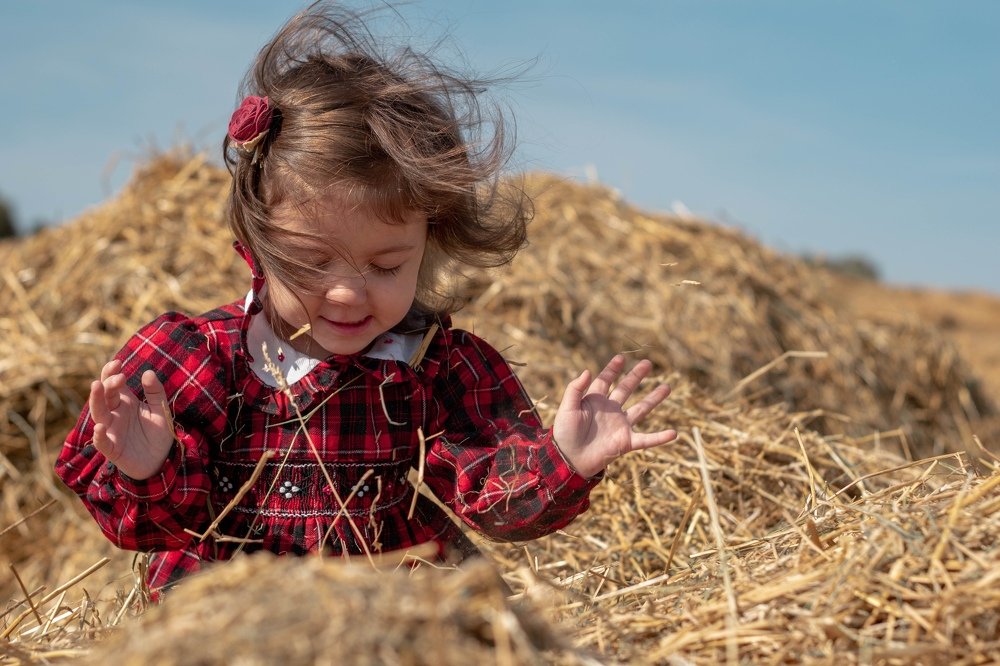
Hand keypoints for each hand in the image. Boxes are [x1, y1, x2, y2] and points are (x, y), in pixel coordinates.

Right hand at [89, 359, 175, 479]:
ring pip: (98, 414)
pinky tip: (100, 427)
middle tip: (119, 376)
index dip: (111, 372)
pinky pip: (102, 442)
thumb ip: (155, 392)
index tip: (118, 362)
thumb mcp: (160, 410)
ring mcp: (112, 430)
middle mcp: (115, 414)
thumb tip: (148, 372)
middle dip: (108, 384)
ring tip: (97, 386)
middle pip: (105, 396)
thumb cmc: (157, 434)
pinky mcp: (113, 448)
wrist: (162, 461)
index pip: (112, 384)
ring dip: (96, 400)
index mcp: (125, 402)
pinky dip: (99, 435)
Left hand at [553, 355, 676, 477]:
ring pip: (641, 409)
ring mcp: (620, 426)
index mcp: (594, 401)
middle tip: (648, 363)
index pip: (605, 380)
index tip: (621, 358)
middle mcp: (610, 411)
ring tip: (667, 387)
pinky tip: (674, 433)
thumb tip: (587, 370)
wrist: (568, 460)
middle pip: (626, 389)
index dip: (612, 369)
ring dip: (654, 398)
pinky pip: (647, 439)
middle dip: (636, 376)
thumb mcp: (567, 409)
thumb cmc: (564, 434)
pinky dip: (660, 437)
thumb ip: (575, 389)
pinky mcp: (626, 442)